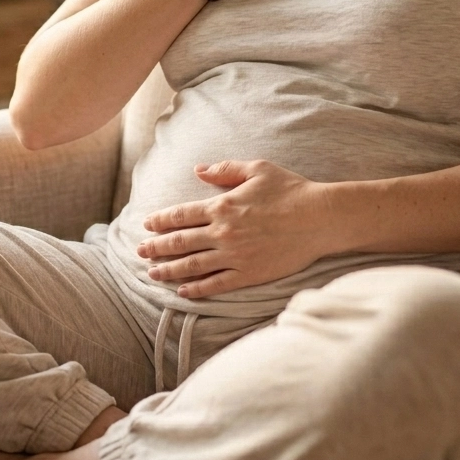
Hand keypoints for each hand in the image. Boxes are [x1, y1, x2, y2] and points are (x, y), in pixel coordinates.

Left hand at [137, 159, 332, 297]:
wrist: (319, 218)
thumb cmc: (290, 189)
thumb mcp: (257, 169)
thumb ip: (224, 170)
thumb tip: (198, 170)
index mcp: (222, 206)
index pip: (180, 215)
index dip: (160, 221)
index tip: (146, 225)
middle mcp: (223, 233)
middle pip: (179, 242)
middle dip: (156, 247)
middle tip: (139, 252)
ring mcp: (234, 256)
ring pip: (192, 266)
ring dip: (169, 270)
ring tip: (153, 274)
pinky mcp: (249, 274)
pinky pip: (215, 285)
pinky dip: (196, 289)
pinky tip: (183, 291)